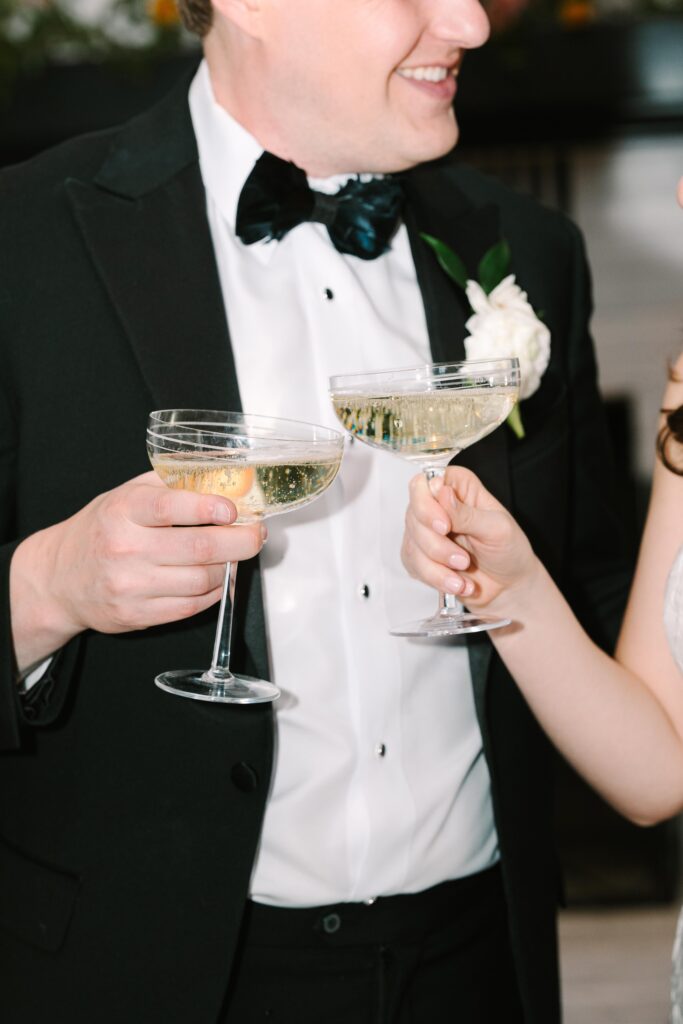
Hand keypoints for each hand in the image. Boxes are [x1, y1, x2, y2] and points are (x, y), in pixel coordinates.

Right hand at [10, 471, 265, 670]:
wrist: (59, 578)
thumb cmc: (102, 530)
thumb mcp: (127, 493)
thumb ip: (173, 481)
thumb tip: (224, 468)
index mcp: (123, 511)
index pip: (170, 507)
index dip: (208, 508)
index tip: (234, 509)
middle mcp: (125, 548)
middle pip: (199, 548)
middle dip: (240, 541)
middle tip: (256, 534)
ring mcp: (131, 586)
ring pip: (201, 580)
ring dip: (230, 568)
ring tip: (236, 555)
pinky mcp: (137, 615)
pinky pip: (192, 607)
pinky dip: (214, 592)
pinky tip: (218, 578)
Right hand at [401, 466, 538, 613]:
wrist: (508, 586)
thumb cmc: (508, 550)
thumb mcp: (496, 528)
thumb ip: (467, 513)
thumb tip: (442, 492)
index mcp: (457, 487)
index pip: (424, 483)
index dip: (427, 505)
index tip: (444, 527)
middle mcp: (437, 506)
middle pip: (414, 516)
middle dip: (437, 545)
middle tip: (463, 559)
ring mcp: (425, 531)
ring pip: (412, 544)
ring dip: (439, 565)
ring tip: (464, 575)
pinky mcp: (419, 556)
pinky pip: (414, 565)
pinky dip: (436, 578)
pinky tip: (457, 583)